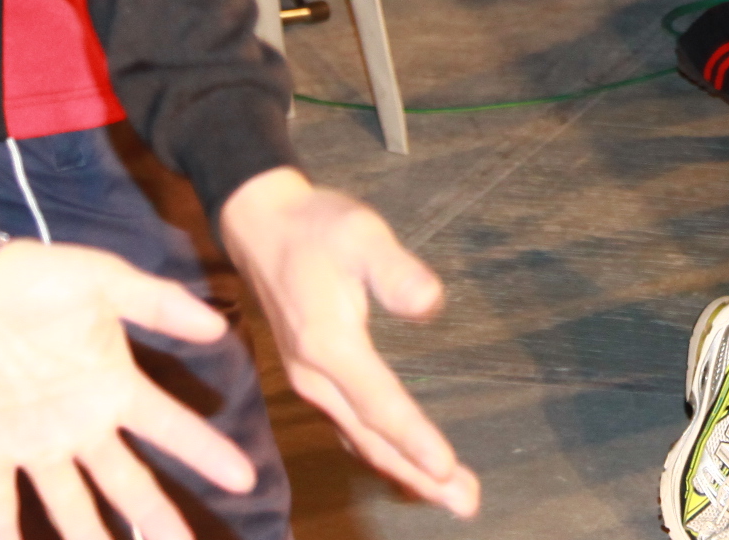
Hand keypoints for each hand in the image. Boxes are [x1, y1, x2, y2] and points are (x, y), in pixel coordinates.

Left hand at [0, 241, 256, 539]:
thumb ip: (158, 304)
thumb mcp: (106, 280)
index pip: (170, 427)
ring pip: (68, 504)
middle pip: (126, 482)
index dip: (205, 453)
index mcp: (115, 386)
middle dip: (155, 518)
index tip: (244, 480)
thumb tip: (219, 328)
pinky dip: (0, 533)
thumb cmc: (40, 279)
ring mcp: (34, 442)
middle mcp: (82, 426)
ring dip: (86, 537)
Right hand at [219, 169, 479, 516]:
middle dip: (419, 475)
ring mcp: (310, 381)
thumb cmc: (317, 228)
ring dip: (403, 470)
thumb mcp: (363, 235)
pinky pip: (350, 427)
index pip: (381, 405)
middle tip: (467, 504)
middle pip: (372, 438)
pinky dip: (380, 452)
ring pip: (361, 439)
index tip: (448, 470)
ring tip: (448, 494)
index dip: (416, 440)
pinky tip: (401, 462)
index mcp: (330, 346)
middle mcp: (316, 376)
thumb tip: (431, 304)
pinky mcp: (312, 377)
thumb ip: (397, 271)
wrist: (261, 225)